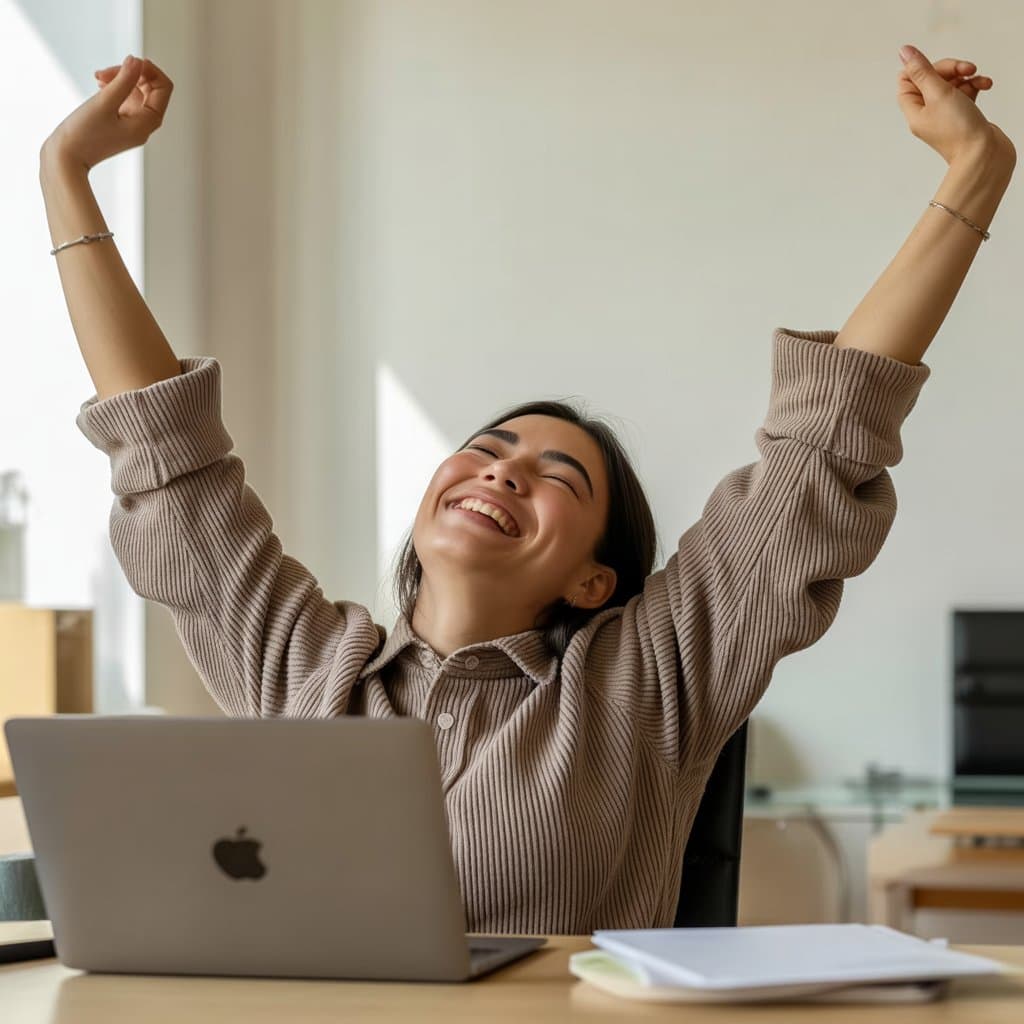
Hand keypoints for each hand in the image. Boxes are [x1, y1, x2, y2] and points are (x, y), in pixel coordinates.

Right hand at [40, 55, 173, 174]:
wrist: (67, 159)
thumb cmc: (84, 135)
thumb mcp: (105, 103)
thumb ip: (123, 80)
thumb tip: (136, 61)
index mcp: (148, 122)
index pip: (164, 88)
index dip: (149, 69)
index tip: (127, 61)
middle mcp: (144, 124)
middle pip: (149, 87)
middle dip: (130, 73)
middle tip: (103, 74)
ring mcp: (133, 124)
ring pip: (136, 91)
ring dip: (119, 78)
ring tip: (97, 78)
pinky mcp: (120, 122)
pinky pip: (125, 98)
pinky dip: (115, 87)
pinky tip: (100, 83)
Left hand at [897, 44, 1015, 169]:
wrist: (983, 155)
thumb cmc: (959, 130)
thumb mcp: (937, 93)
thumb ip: (921, 71)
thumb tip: (904, 51)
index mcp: (914, 110)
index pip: (907, 80)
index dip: (922, 68)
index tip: (938, 67)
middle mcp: (927, 113)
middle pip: (932, 78)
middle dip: (950, 68)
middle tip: (965, 69)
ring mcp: (946, 114)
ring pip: (952, 83)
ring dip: (966, 75)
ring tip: (977, 77)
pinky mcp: (963, 114)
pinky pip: (966, 92)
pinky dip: (975, 85)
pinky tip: (985, 84)